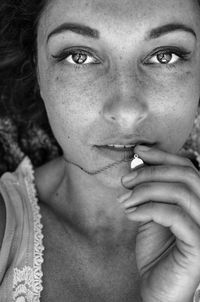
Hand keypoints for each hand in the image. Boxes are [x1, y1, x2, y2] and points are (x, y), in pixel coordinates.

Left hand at [118, 146, 199, 301]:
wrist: (156, 289)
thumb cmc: (155, 252)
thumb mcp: (151, 214)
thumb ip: (151, 191)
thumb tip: (141, 161)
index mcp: (198, 201)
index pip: (187, 168)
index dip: (163, 156)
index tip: (138, 150)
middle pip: (186, 175)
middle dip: (152, 172)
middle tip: (126, 179)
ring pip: (181, 192)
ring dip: (146, 190)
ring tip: (124, 198)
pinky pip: (174, 215)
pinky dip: (148, 209)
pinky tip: (130, 214)